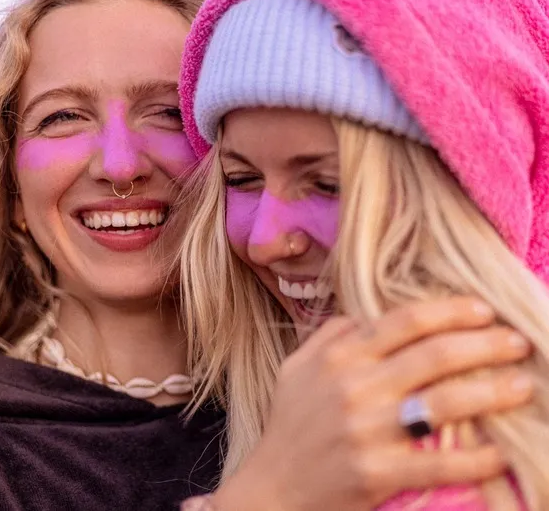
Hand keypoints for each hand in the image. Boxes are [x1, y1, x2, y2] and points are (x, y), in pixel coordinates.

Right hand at [214, 297, 532, 510]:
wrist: (273, 486)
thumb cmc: (289, 421)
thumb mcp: (297, 365)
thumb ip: (331, 333)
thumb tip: (367, 313)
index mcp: (339, 356)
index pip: (405, 321)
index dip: (450, 311)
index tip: (483, 309)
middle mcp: (354, 386)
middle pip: (434, 355)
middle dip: (484, 344)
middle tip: (518, 341)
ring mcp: (366, 430)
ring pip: (444, 403)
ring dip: (492, 392)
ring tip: (523, 385)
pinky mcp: (375, 472)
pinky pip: (438, 462)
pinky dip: (476, 457)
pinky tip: (501, 451)